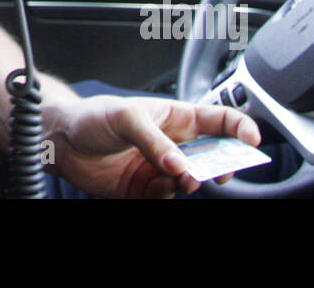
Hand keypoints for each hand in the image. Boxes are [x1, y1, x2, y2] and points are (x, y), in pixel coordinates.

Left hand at [50, 95, 262, 197]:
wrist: (62, 141)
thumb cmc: (94, 117)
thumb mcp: (126, 116)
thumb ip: (154, 140)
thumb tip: (180, 164)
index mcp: (175, 118)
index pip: (218, 120)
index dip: (239, 128)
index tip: (252, 140)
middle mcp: (172, 145)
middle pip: (213, 157)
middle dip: (222, 165)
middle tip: (220, 171)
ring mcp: (161, 169)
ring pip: (192, 181)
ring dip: (191, 182)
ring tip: (183, 179)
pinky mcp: (145, 190)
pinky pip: (167, 197)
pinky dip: (165, 195)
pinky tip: (154, 186)